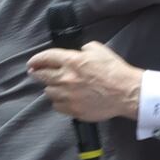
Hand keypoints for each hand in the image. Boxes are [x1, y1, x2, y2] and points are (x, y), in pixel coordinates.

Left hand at [28, 42, 142, 121]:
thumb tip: (76, 53)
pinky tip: (65, 98)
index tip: (32, 62)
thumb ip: (83, 49)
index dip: (36, 59)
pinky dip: (58, 101)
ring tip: (57, 87)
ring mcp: (68, 96)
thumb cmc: (114, 71)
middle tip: (35, 73)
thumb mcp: (99, 50)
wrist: (126, 93)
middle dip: (37, 73)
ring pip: (48, 92)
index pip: (45, 58)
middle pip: (41, 76)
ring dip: (51, 88)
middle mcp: (66, 78)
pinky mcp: (73, 110)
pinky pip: (56, 106)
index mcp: (72, 61)